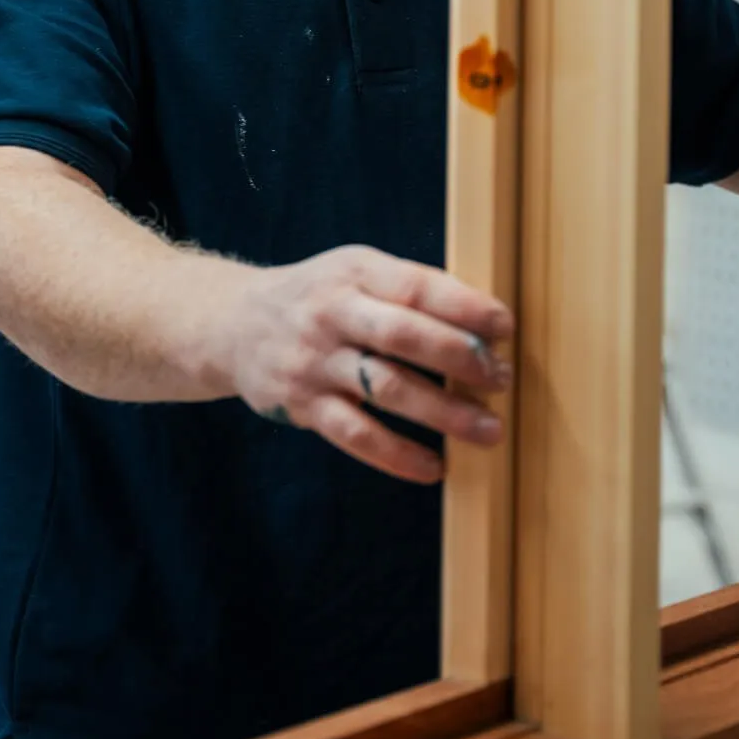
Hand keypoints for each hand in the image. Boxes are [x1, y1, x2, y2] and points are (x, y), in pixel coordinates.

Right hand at [224, 244, 513, 483]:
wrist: (234, 325)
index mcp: (353, 272)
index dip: (463, 306)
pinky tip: (434, 467)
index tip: (505, 325)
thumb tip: (483, 322)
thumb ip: (407, 290)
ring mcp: (314, 362)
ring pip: (386, 390)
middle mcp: (331, 313)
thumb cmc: (318, 297)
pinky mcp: (302, 406)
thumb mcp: (354, 272)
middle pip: (402, 336)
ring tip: (488, 429)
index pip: (414, 286)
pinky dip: (398, 455)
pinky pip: (356, 435)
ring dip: (443, 413)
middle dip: (459, 358)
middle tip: (502, 378)